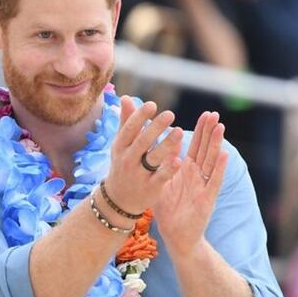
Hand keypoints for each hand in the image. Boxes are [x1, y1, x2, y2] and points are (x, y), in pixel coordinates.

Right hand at [101, 96, 182, 217]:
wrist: (119, 198)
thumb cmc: (123, 163)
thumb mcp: (121, 144)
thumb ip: (127, 121)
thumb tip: (126, 97)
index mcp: (120, 146)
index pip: (130, 129)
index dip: (140, 117)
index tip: (152, 105)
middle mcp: (127, 159)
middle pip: (142, 142)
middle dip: (155, 128)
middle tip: (170, 114)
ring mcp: (138, 174)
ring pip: (152, 158)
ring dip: (165, 145)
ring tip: (179, 132)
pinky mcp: (150, 187)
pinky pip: (160, 177)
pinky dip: (168, 169)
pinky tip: (178, 160)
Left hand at [153, 111, 227, 257]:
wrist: (176, 234)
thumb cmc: (169, 209)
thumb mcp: (162, 181)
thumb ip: (163, 163)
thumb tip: (159, 143)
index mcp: (186, 170)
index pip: (195, 146)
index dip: (201, 131)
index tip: (205, 114)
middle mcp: (197, 175)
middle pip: (205, 149)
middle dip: (210, 132)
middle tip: (214, 114)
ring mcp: (204, 186)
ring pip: (212, 161)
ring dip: (216, 144)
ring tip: (220, 126)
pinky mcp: (207, 198)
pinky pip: (213, 180)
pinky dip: (219, 167)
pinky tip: (224, 154)